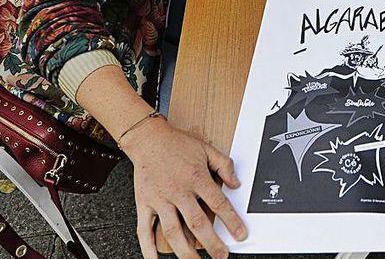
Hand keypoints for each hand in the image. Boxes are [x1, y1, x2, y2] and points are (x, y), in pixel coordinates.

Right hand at [122, 118, 245, 258]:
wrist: (148, 138)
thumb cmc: (176, 144)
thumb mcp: (206, 149)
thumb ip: (224, 165)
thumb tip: (236, 183)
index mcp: (196, 178)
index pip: (218, 204)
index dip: (231, 221)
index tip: (240, 235)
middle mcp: (178, 191)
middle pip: (197, 223)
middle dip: (211, 243)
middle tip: (221, 255)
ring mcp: (160, 200)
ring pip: (173, 231)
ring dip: (184, 251)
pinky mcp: (144, 204)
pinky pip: (144, 229)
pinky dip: (148, 248)